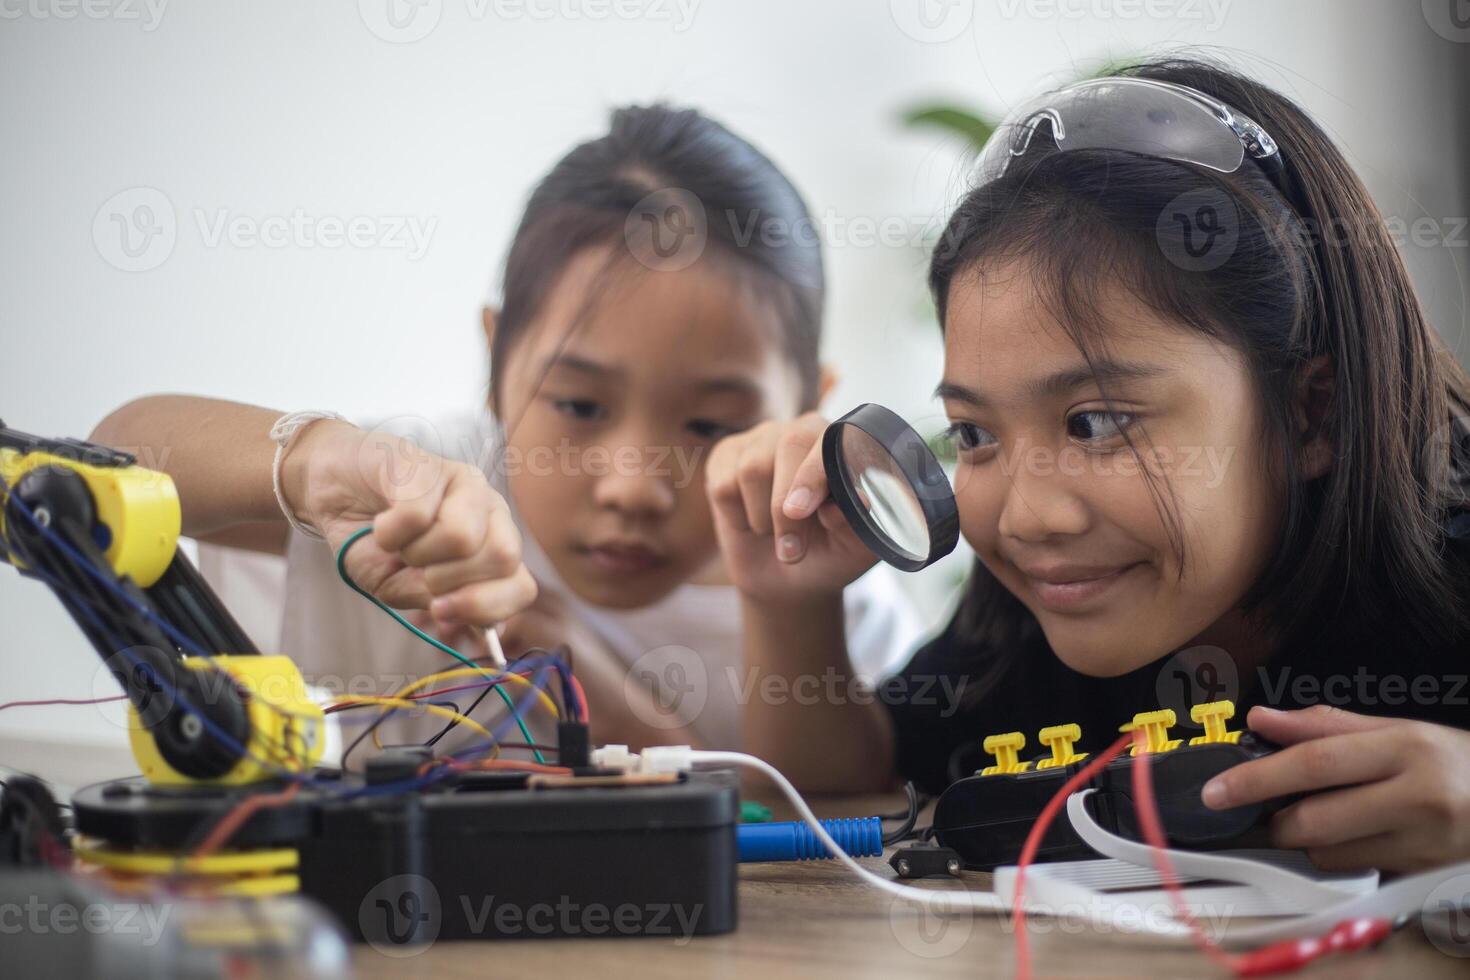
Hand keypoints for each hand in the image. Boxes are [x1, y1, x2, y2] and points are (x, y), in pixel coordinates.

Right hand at [282, 420, 536, 625]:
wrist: (330, 492)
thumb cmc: (372, 541)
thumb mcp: (404, 588)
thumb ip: (446, 605)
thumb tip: (483, 630)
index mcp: (493, 545)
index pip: (522, 586)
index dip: (484, 607)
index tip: (440, 610)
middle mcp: (490, 511)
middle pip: (503, 558)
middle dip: (448, 579)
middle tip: (415, 568)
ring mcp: (463, 483)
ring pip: (463, 537)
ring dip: (417, 554)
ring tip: (399, 542)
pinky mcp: (426, 465)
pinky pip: (417, 516)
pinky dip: (388, 533)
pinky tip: (382, 523)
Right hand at [705, 413, 875, 605]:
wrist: (784, 579)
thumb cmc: (826, 553)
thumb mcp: (852, 548)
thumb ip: (859, 521)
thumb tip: (859, 500)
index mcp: (840, 446)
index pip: (827, 441)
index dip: (814, 474)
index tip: (801, 511)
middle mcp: (801, 432)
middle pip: (788, 444)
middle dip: (784, 503)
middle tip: (791, 548)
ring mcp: (761, 441)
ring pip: (752, 469)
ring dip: (763, 518)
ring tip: (775, 534)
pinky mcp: (726, 457)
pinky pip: (724, 485)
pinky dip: (737, 518)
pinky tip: (750, 522)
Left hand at [1201, 705, 1469, 871]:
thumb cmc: (1451, 762)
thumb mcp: (1397, 731)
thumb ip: (1324, 726)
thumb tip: (1260, 720)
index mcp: (1406, 749)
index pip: (1315, 763)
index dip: (1257, 778)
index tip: (1216, 790)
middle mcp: (1417, 798)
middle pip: (1315, 819)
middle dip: (1275, 819)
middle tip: (1265, 810)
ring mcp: (1423, 845)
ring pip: (1329, 854)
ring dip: (1308, 840)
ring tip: (1328, 816)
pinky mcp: (1422, 876)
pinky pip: (1354, 872)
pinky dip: (1339, 856)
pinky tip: (1355, 836)